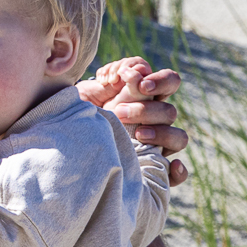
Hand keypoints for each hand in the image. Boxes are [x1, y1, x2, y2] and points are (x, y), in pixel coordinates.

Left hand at [76, 56, 189, 185]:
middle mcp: (155, 120)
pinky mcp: (154, 168)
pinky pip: (176, 174)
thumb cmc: (79, 113)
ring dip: (161, 134)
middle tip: (118, 112)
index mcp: (146, 97)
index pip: (169, 82)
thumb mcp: (88, 93)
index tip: (140, 84)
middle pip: (169, 111)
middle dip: (145, 110)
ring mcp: (157, 145)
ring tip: (137, 135)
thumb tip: (131, 72)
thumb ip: (110, 79)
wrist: (68, 143)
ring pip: (178, 137)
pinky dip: (179, 171)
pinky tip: (173, 167)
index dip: (161, 81)